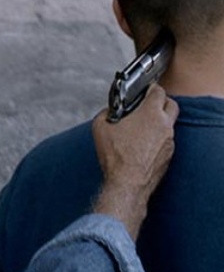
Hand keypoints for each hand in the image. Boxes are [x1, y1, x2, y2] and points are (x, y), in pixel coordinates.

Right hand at [92, 84, 178, 239]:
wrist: (127, 183)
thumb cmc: (115, 155)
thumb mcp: (100, 126)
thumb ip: (107, 112)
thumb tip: (111, 110)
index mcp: (150, 114)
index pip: (158, 91)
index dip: (150, 88)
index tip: (144, 90)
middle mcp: (165, 126)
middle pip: (172, 104)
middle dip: (161, 101)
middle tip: (148, 104)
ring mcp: (170, 142)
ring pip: (169, 124)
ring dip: (159, 122)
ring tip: (141, 127)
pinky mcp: (169, 156)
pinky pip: (166, 141)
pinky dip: (157, 139)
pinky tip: (142, 145)